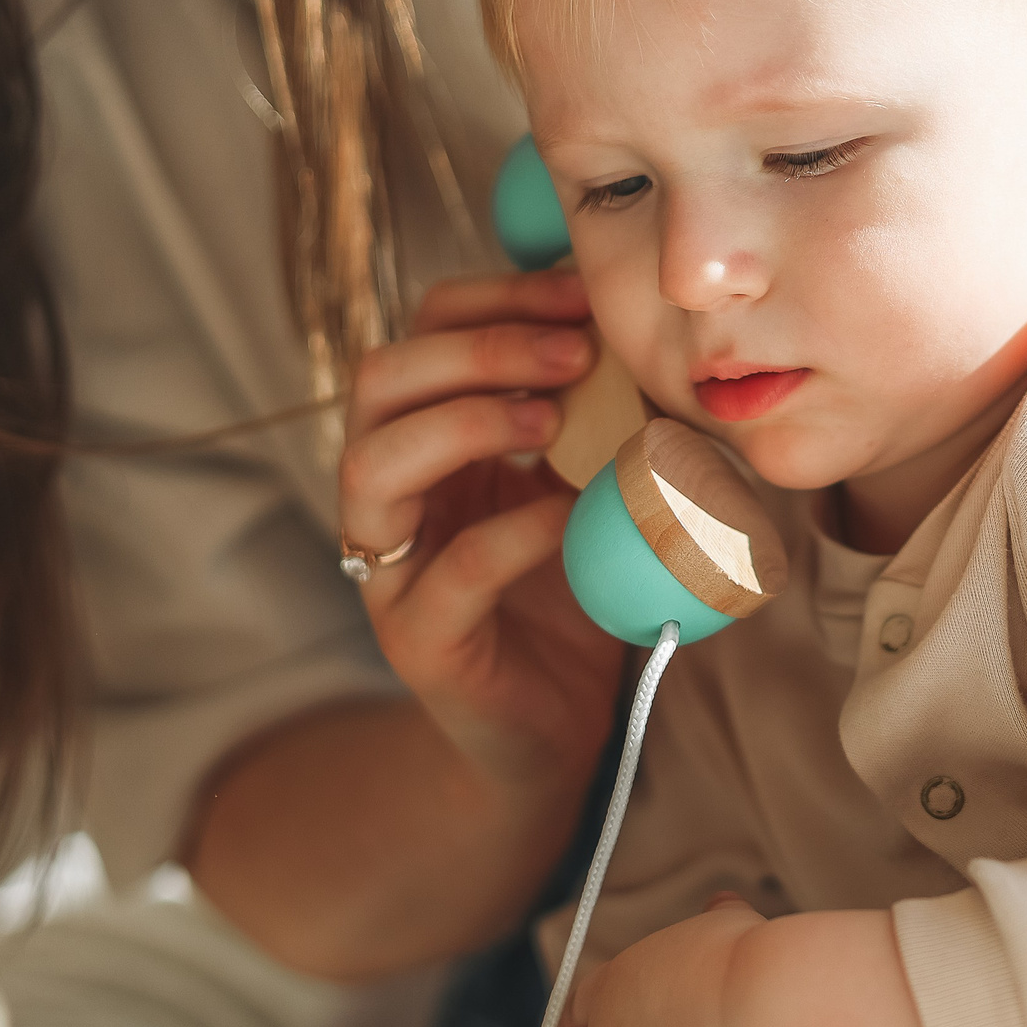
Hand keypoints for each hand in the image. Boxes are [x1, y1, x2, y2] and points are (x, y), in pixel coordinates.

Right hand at [338, 272, 624, 793]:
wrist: (556, 733)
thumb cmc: (573, 597)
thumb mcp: (588, 487)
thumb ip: (600, 417)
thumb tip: (650, 334)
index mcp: (425, 437)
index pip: (423, 330)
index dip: (496, 298)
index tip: (582, 293)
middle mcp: (388, 493)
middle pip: (382, 379)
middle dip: (478, 348)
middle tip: (574, 351)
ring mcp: (389, 568)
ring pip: (375, 465)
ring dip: (466, 422)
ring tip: (552, 418)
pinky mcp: (419, 638)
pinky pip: (453, 568)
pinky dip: (514, 530)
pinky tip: (569, 515)